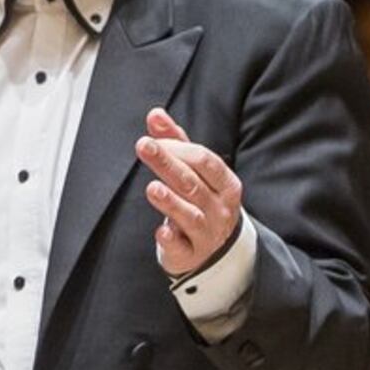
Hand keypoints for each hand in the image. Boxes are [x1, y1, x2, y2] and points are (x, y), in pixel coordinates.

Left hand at [135, 109, 241, 277]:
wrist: (215, 250)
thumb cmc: (202, 200)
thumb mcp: (194, 171)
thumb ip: (175, 142)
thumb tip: (154, 114)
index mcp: (225, 184)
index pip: (205, 161)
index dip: (178, 149)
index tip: (152, 140)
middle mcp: (220, 209)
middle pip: (192, 184)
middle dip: (167, 164)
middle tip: (144, 146)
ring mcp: (207, 233)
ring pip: (189, 216)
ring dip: (171, 202)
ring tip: (153, 188)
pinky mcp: (191, 255)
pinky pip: (182, 247)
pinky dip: (171, 240)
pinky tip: (161, 232)